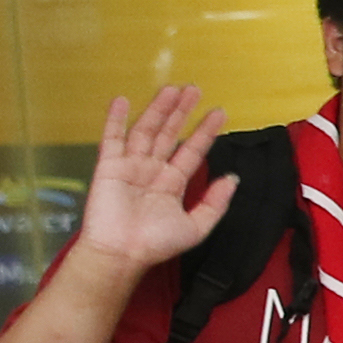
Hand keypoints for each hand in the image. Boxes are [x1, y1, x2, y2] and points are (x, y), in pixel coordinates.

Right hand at [75, 88, 237, 271]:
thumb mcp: (196, 226)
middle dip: (182, 112)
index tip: (218, 113)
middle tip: (194, 89)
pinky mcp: (109, 166)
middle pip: (169, 134)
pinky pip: (112, 139)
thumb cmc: (156, 244)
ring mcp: (130, 166)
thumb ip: (215, 202)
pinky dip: (115, 120)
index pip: (192, 151)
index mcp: (172, 184)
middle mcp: (152, 171)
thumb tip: (233, 179)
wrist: (122, 253)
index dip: (204, 132)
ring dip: (158, 109)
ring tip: (171, 89)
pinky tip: (122, 101)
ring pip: (146, 131)